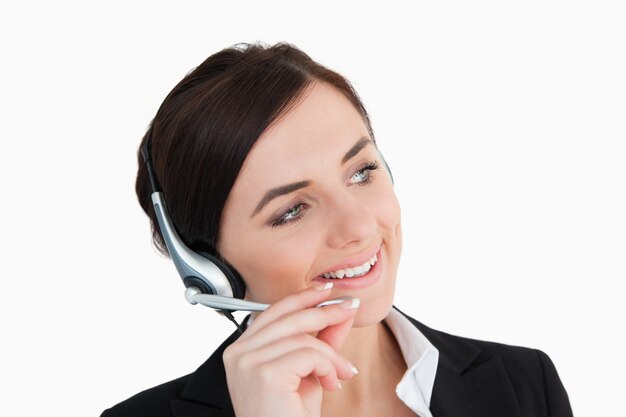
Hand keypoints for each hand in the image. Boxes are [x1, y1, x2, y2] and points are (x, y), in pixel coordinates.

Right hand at [222, 283, 358, 416]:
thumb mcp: (308, 372)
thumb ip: (321, 340)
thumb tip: (339, 311)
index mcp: (241, 350)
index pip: (274, 311)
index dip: (302, 297)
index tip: (327, 290)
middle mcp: (238, 353)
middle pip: (289, 317)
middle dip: (325, 311)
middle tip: (350, 309)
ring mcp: (247, 362)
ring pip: (303, 336)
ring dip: (331, 354)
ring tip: (341, 374)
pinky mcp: (264, 373)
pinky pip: (308, 353)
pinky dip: (328, 366)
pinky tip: (332, 383)